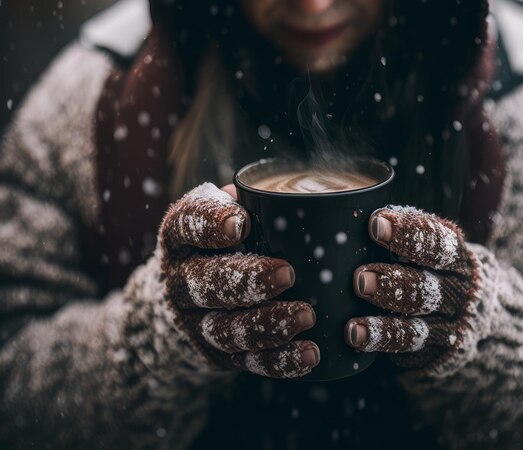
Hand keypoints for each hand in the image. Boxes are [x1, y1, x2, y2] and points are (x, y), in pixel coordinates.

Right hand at [158, 182, 318, 377]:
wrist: (180, 300)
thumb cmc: (217, 243)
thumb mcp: (220, 214)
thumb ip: (248, 202)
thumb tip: (296, 195)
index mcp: (179, 237)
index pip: (186, 224)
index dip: (209, 224)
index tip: (239, 223)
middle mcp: (180, 281)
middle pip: (206, 284)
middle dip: (247, 280)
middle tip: (287, 274)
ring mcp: (196, 322)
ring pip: (226, 329)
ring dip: (268, 324)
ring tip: (305, 316)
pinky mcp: (218, 354)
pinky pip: (248, 361)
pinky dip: (279, 361)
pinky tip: (309, 353)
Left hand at [344, 205, 479, 371]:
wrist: (474, 311)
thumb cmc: (433, 266)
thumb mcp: (430, 247)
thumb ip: (403, 235)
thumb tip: (351, 213)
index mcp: (456, 256)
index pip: (436, 242)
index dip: (407, 232)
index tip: (375, 223)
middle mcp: (458, 291)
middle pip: (427, 287)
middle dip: (391, 281)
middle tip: (360, 276)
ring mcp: (450, 325)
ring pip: (418, 324)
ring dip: (383, 321)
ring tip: (354, 320)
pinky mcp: (437, 349)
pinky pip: (409, 346)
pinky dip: (382, 340)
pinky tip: (356, 336)